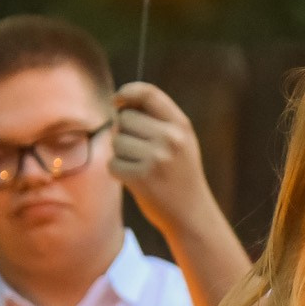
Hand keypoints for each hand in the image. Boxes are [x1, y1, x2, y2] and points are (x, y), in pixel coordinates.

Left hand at [111, 83, 220, 236]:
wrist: (191, 213)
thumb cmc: (180, 174)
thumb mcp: (181, 142)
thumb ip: (158, 120)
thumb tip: (119, 103)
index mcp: (181, 125)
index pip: (149, 94)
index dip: (128, 92)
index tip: (117, 100)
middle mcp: (170, 138)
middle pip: (125, 118)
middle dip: (125, 132)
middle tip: (140, 151)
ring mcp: (156, 158)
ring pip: (116, 141)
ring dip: (121, 154)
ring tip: (140, 166)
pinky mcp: (141, 178)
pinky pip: (113, 164)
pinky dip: (118, 172)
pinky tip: (135, 180)